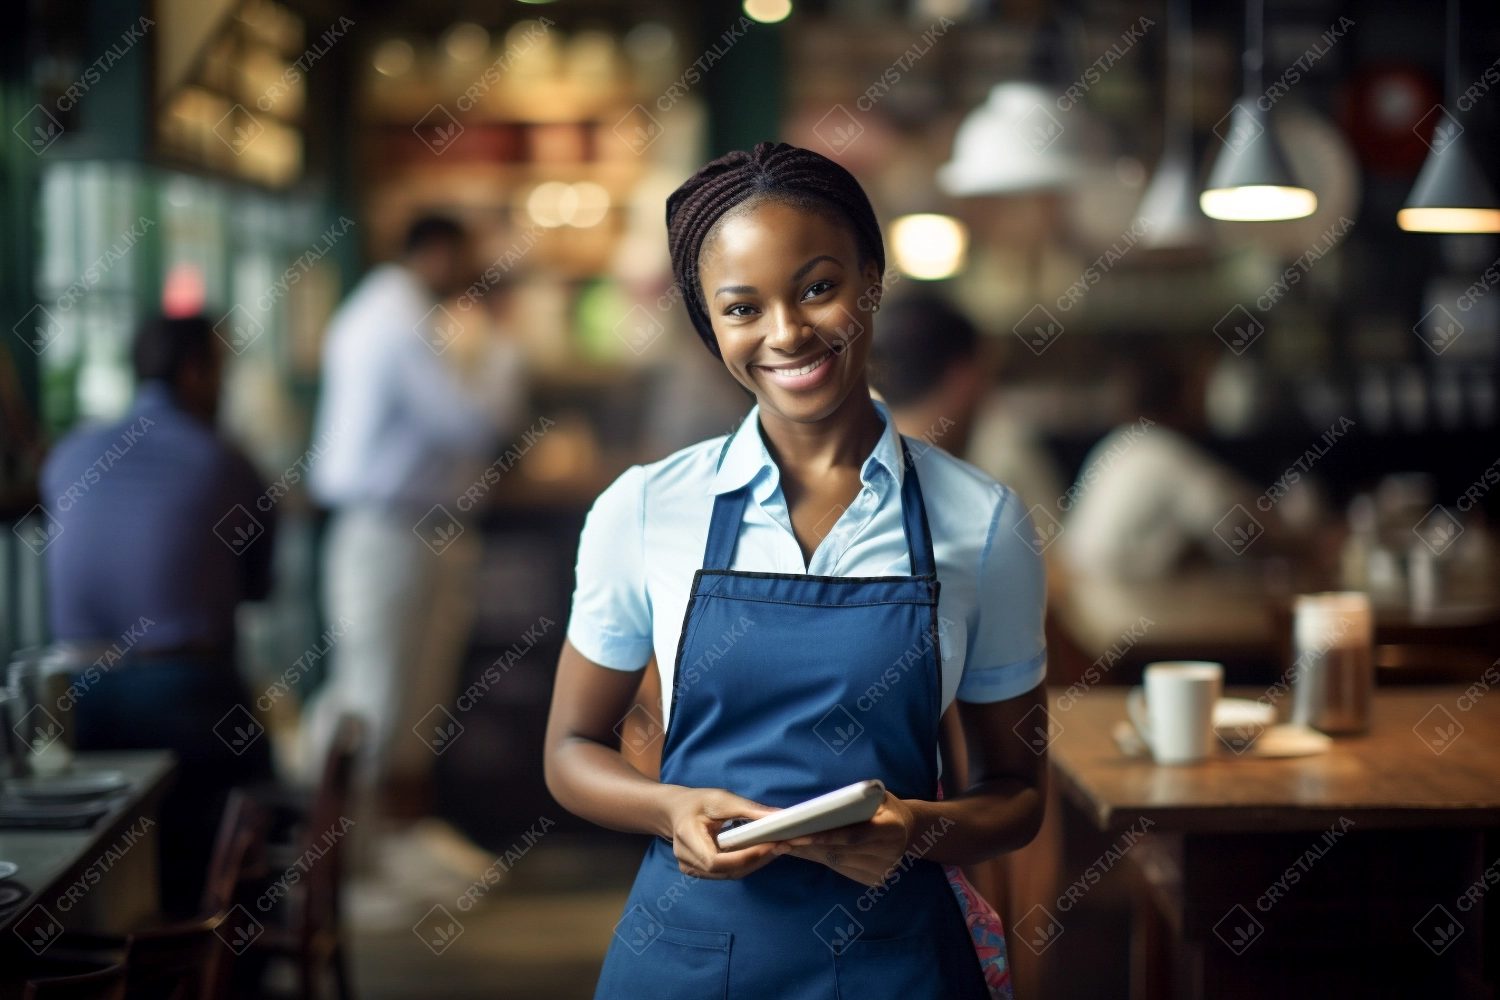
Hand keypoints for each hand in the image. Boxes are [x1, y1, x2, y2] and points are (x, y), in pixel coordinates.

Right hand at [666, 787, 779, 879]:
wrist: (676, 810)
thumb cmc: (697, 802)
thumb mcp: (721, 799)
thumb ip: (749, 809)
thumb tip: (780, 816)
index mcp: (687, 838)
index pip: (715, 860)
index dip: (743, 857)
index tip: (769, 844)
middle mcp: (687, 860)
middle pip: (727, 870)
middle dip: (758, 859)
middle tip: (784, 844)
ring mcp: (692, 869)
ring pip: (730, 875)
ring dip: (757, 863)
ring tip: (779, 847)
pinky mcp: (701, 873)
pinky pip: (728, 873)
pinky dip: (748, 864)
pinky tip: (764, 852)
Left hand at [771, 792, 916, 885]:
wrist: (909, 830)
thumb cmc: (886, 806)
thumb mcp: (877, 794)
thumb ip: (857, 799)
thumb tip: (826, 806)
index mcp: (891, 830)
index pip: (851, 836)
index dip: (823, 836)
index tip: (794, 835)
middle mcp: (888, 854)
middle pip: (839, 851)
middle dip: (805, 845)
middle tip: (775, 839)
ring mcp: (881, 871)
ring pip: (836, 862)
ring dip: (807, 853)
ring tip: (780, 843)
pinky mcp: (873, 880)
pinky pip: (840, 868)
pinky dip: (819, 858)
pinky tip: (801, 850)